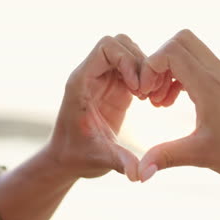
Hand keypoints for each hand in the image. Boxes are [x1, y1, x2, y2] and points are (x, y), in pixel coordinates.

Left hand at [47, 34, 145, 180]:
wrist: (69, 159)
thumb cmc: (77, 157)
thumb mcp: (99, 159)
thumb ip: (120, 162)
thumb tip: (139, 176)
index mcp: (82, 82)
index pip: (105, 47)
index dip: (127, 60)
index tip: (136, 88)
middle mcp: (92, 75)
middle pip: (120, 43)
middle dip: (140, 63)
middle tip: (146, 92)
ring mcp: (104, 80)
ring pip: (129, 52)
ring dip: (145, 69)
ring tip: (149, 97)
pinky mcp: (115, 88)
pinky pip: (134, 68)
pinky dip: (147, 78)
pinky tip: (150, 100)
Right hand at [138, 29, 219, 184]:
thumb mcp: (199, 155)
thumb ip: (165, 157)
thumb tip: (139, 172)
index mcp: (210, 85)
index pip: (172, 51)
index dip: (150, 67)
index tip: (144, 93)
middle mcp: (219, 73)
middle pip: (181, 41)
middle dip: (159, 62)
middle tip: (151, 91)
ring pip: (190, 51)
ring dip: (169, 70)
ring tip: (159, 101)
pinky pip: (198, 65)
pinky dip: (180, 76)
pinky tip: (173, 102)